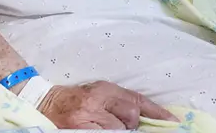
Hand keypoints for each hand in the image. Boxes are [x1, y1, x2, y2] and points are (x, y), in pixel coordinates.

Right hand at [38, 82, 175, 129]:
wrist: (42, 102)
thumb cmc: (74, 100)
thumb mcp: (97, 93)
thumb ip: (118, 101)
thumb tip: (146, 117)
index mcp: (103, 88)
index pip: (136, 99)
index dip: (156, 112)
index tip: (173, 122)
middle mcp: (96, 99)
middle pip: (131, 113)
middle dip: (129, 123)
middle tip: (117, 124)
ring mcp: (87, 115)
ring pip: (118, 128)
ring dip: (116, 130)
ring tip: (103, 126)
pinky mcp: (79, 128)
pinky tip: (99, 130)